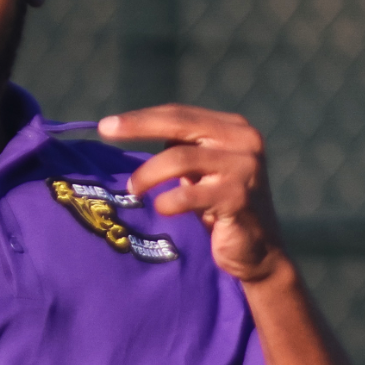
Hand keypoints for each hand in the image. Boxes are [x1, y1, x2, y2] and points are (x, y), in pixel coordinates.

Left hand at [98, 106, 287, 284]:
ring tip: (134, 190)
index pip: (181, 115)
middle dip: (139, 126)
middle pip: (180, 124)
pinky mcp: (237, 198)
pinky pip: (189, 195)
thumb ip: (183, 150)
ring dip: (148, 174)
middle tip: (106, 132)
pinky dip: (167, 202)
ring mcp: (243, 168)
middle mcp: (242, 141)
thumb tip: (139, 131)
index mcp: (233, 129)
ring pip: (180, 158)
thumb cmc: (221, 208)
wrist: (258, 250)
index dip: (143, 117)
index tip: (107, 125)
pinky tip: (161, 209)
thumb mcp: (202, 172)